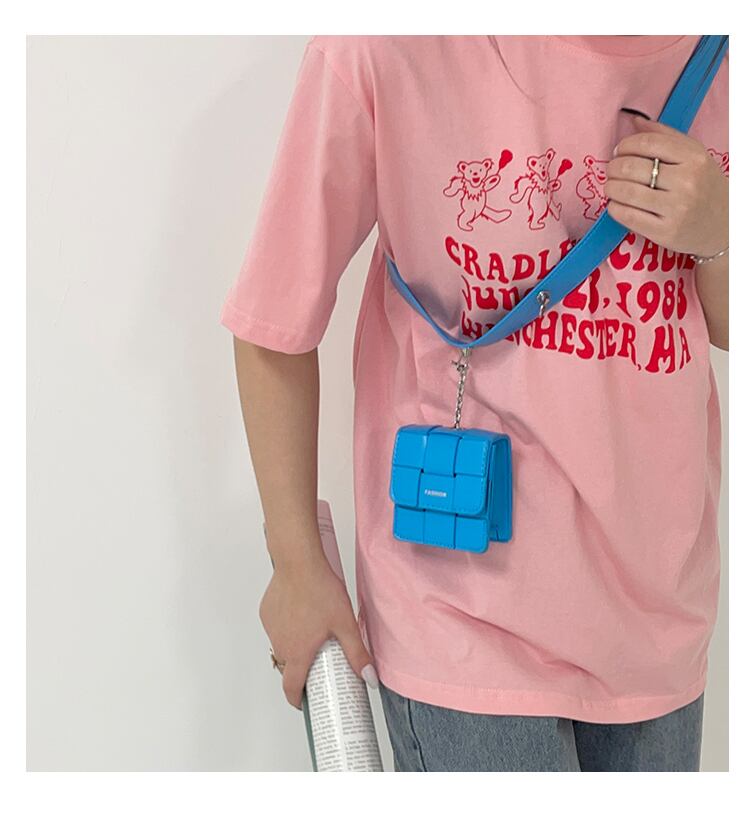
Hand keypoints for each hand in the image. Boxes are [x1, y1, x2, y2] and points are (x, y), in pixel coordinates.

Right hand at [260, 553, 376, 708]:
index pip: (292, 687)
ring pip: (281, 646)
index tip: (305, 703)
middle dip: (301, 671)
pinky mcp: (266, 612)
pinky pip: (276, 628)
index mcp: (298, 652)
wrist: (299, 561)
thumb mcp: (345, 624)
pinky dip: (286, 629)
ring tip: (312, 635)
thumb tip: (369, 678)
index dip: (297, 699)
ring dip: (294, 647)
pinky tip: (301, 615)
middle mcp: (280, 643)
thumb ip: (357, 654)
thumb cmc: (320, 590)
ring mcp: (271, 628)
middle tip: (318, 664)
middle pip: (288, 667)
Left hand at [604, 114, 727, 258]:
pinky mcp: (665, 232)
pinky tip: (616, 204)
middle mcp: (686, 182)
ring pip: (626, 192)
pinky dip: (614, 208)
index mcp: (693, 158)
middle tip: (612, 171)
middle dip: (613, 167)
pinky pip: (627, 216)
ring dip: (610, 188)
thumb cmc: (703, 186)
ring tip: (611, 187)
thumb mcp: (694, 156)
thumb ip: (665, 136)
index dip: (625, 145)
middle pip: (632, 167)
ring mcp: (676, 209)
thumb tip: (634, 121)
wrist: (723, 224)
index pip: (647, 143)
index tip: (619, 151)